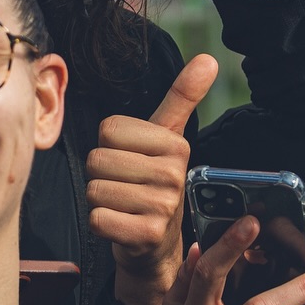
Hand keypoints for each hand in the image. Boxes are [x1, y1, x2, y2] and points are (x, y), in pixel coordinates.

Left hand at [87, 55, 218, 304]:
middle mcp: (174, 174)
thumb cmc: (154, 185)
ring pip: (95, 189)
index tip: (131, 161)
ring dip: (100, 201)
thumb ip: (183, 98)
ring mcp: (163, 207)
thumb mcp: (167, 139)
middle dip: (102, 175)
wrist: (157, 247)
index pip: (108, 129)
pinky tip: (120, 226)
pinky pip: (96, 218)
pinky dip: (100, 224)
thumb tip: (209, 58)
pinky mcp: (146, 235)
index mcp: (176, 145)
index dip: (110, 147)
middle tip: (125, 188)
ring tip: (123, 207)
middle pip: (98, 159)